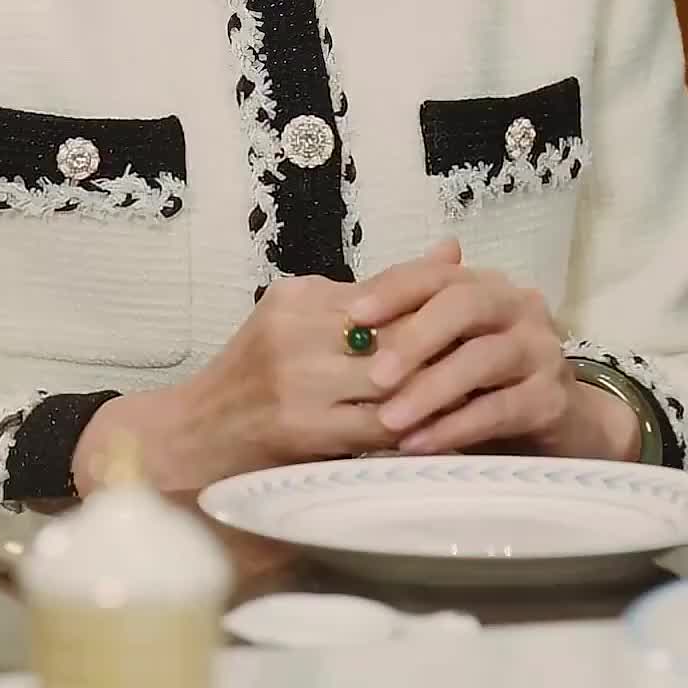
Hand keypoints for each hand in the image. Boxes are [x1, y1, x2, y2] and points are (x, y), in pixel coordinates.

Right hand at [72, 239, 463, 494]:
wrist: (194, 438)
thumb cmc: (257, 377)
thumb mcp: (304, 319)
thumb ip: (376, 293)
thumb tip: (452, 249)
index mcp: (299, 298)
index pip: (386, 289)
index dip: (437, 300)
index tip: (479, 307)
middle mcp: (295, 333)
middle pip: (395, 335)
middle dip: (446, 349)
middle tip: (494, 355)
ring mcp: (298, 382)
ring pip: (392, 383)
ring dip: (438, 392)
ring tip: (481, 393)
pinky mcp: (303, 429)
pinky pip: (378, 429)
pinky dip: (416, 430)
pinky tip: (446, 432)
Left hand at [348, 253, 641, 462]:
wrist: (564, 426)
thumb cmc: (488, 384)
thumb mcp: (447, 351)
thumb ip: (409, 326)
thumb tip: (349, 304)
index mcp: (487, 286)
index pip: (438, 275)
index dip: (395, 289)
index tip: (354, 315)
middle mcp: (519, 307)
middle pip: (464, 305)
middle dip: (415, 338)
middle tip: (374, 375)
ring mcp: (542, 351)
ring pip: (482, 359)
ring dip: (431, 390)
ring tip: (388, 420)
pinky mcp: (553, 399)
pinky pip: (498, 410)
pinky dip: (454, 427)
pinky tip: (419, 445)